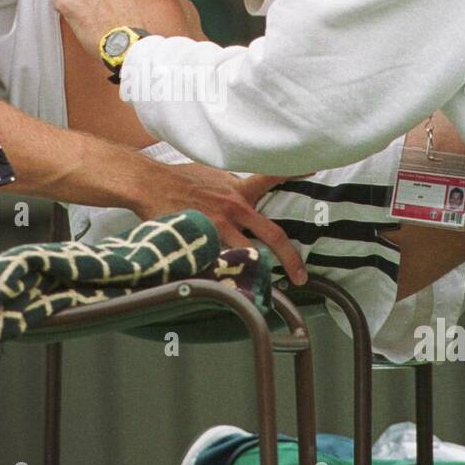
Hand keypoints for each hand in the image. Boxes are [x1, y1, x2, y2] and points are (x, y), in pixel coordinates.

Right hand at [135, 163, 307, 284]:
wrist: (150, 184)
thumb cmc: (179, 178)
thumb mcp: (213, 174)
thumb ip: (234, 185)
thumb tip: (246, 192)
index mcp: (239, 190)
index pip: (272, 177)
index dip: (295, 173)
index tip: (314, 171)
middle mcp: (234, 208)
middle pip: (273, 235)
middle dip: (291, 258)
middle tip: (301, 276)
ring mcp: (219, 227)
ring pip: (249, 255)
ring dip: (260, 274)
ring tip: (266, 293)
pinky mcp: (204, 241)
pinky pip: (221, 265)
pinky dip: (228, 277)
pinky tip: (234, 290)